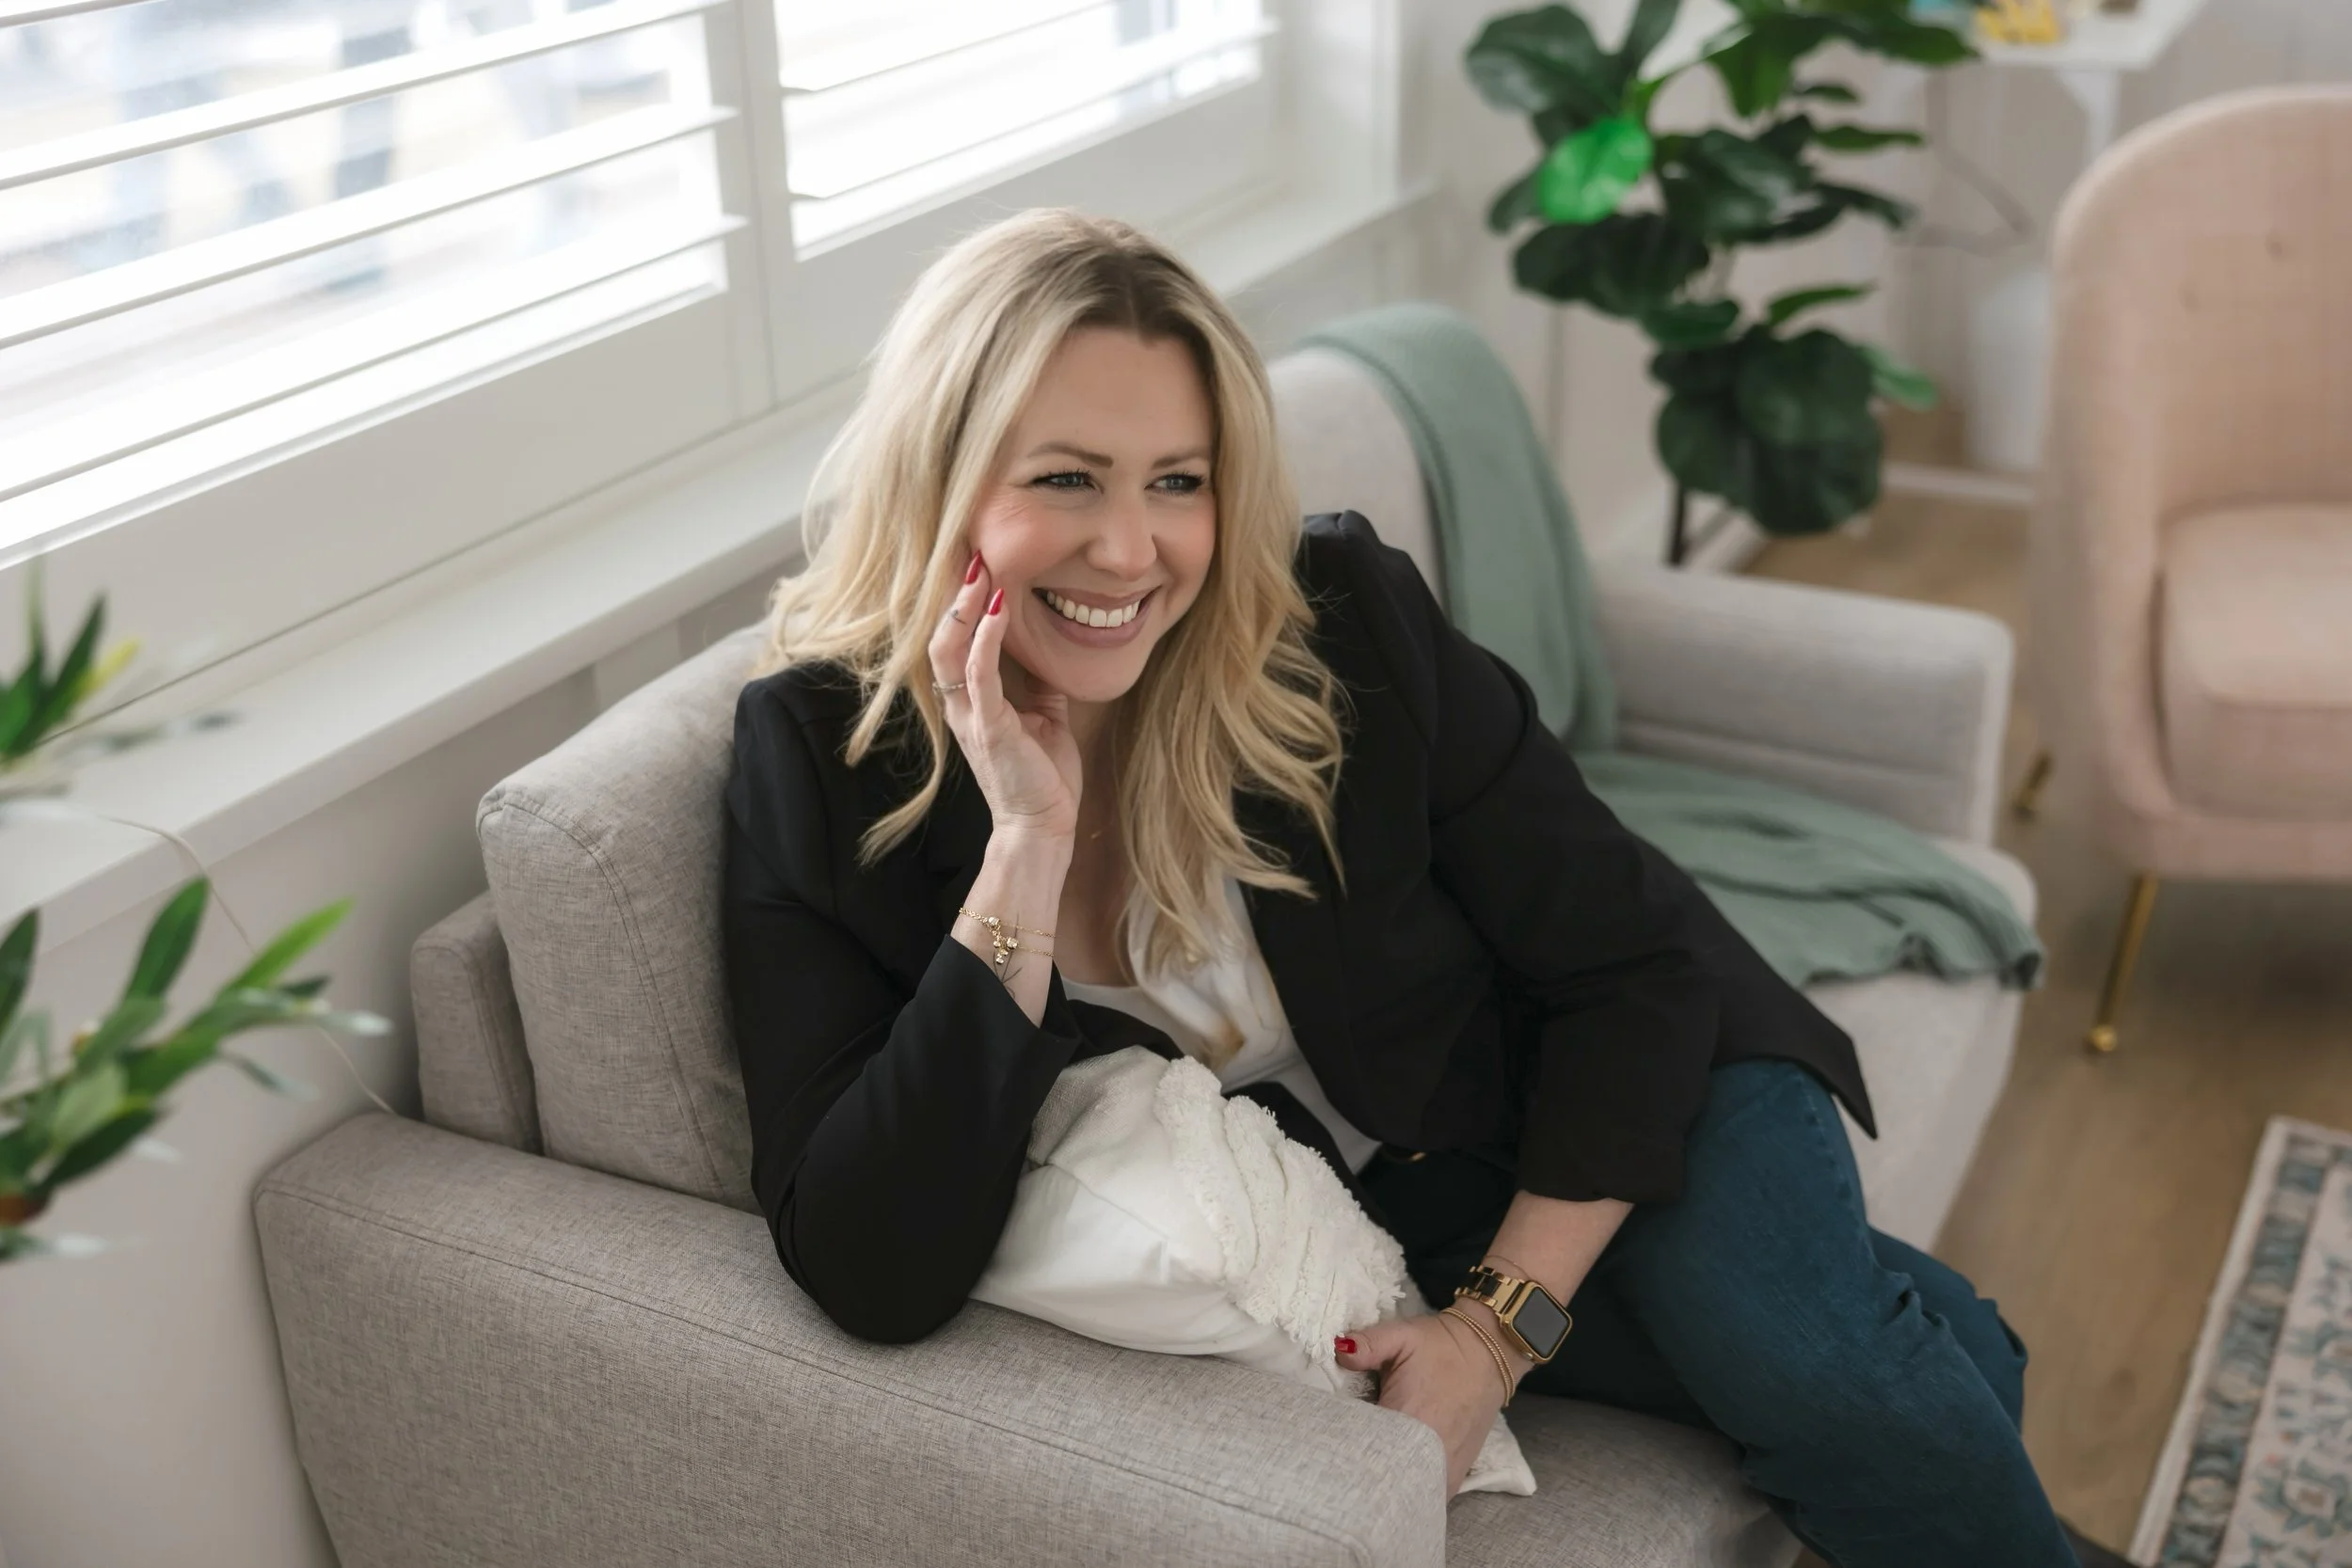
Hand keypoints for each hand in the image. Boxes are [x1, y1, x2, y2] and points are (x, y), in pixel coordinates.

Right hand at [929, 553, 1082, 841]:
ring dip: (963, 606)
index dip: (960, 604)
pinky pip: (978, 673)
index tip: (977, 565)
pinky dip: (986, 637)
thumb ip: (1036, 685)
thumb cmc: (1042, 778)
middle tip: (973, 555)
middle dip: (954, 595)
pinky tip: (997, 607)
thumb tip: (1044, 652)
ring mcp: (971, 715)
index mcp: (971, 702)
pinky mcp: (989, 726)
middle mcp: (961, 704)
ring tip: (979, 570)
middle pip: (940, 637)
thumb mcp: (1043, 719)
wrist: (1043, 827)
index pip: (954, 642)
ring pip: (949, 648)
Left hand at [1336, 1314, 1513, 1496]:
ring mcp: (1443, 1470)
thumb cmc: (1441, 1346)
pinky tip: (1393, 1477)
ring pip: (1403, 1494)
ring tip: (1367, 1465)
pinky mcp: (1454, 1477)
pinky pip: (1424, 1496)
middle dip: (1359, 1470)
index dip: (1342, 1447)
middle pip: (1379, 1480)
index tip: (1332, 1437)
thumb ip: (1369, 1344)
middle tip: (1344, 1452)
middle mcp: (1427, 1453)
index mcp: (1408, 1419)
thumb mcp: (1403, 1335)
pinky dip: (1407, 1492)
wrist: (1489, 1354)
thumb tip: (1340, 1352)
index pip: (1363, 1451)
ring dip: (1384, 1485)